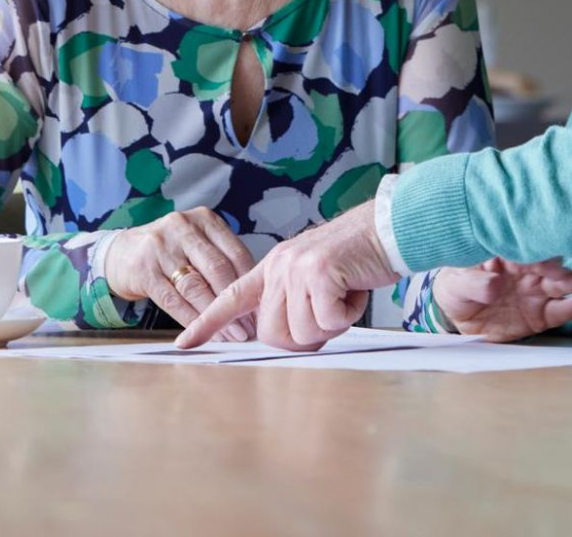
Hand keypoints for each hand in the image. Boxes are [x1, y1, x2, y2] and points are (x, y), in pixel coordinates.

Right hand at [103, 206, 256, 336]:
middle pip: (217, 269)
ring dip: (214, 316)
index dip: (250, 283)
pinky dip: (190, 319)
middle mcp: (183, 228)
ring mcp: (161, 248)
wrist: (120, 252)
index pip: (236, 252)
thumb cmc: (170, 251)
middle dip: (235, 302)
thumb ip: (221, 259)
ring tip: (231, 335)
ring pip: (195, 287)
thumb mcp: (196, 242)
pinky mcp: (143, 270)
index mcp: (204, 219)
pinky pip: (172, 300)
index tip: (260, 307)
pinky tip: (201, 333)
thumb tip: (253, 295)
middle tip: (249, 327)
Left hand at [176, 200, 394, 350]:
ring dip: (329, 325)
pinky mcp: (320, 273)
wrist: (386, 228)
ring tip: (343, 295)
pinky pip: (328, 322)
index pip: (232, 298)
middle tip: (329, 314)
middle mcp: (279, 265)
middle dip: (303, 336)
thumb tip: (284, 337)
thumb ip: (292, 300)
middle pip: (273, 334)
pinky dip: (347, 315)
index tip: (185, 344)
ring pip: (301, 333)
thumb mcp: (314, 276)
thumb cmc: (355, 260)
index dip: (208, 323)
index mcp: (273, 266)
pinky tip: (354, 291)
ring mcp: (298, 268)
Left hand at [431, 258, 571, 340]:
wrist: (459, 318)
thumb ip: (473, 283)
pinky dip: (570, 308)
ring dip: (570, 281)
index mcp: (505, 251)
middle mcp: (526, 268)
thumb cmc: (456, 288)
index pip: (523, 245)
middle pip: (548, 261)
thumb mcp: (455, 284)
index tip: (540, 256)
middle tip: (563, 271)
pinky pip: (558, 310)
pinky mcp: (541, 314)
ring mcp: (536, 290)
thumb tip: (494, 285)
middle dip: (557, 265)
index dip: (533, 249)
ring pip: (559, 282)